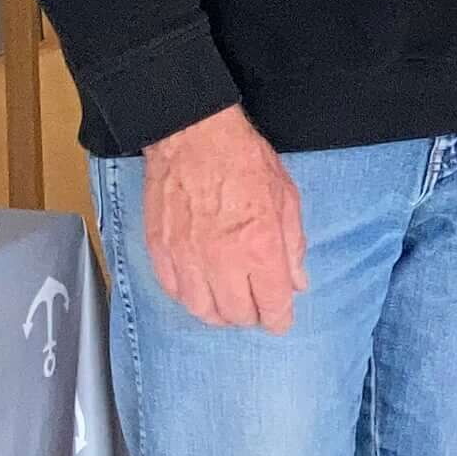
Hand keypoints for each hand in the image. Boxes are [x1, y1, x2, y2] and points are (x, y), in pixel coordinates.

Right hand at [142, 104, 306, 331]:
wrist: (192, 135)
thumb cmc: (244, 160)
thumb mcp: (286, 199)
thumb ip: (293, 246)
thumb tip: (296, 282)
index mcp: (259, 248)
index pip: (272, 305)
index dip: (279, 319)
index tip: (281, 319)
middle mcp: (221, 260)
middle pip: (237, 315)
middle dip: (252, 316)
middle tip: (257, 307)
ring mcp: (186, 257)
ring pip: (202, 310)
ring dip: (219, 313)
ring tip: (229, 303)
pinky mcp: (160, 250)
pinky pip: (174, 291)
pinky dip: (190, 297)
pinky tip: (201, 289)